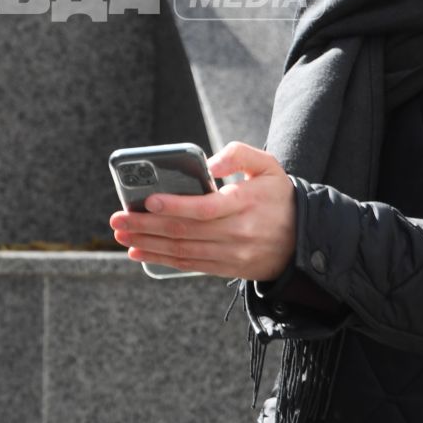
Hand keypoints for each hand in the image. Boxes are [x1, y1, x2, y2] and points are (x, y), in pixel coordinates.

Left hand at [109, 141, 295, 280]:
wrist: (304, 240)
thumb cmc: (280, 197)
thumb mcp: (268, 166)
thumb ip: (238, 154)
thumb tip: (208, 164)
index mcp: (246, 204)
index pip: (205, 208)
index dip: (174, 205)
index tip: (146, 200)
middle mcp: (238, 233)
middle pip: (185, 231)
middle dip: (147, 226)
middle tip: (117, 220)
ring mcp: (232, 254)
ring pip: (183, 251)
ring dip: (148, 244)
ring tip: (122, 235)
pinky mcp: (228, 268)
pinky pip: (190, 265)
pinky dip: (162, 260)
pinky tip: (140, 252)